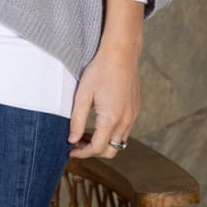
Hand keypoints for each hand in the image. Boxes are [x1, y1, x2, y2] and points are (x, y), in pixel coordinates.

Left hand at [67, 0, 142, 159]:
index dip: (82, 153)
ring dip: (103, 143)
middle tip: (77, 143)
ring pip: (119, 142)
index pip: (97, 148)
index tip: (70, 150)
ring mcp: (133, 116)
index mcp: (111, 118)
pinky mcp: (135, 110)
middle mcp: (125, 121)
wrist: (121, 53)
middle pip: (111, 151)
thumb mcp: (83, 94)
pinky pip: (125, 130)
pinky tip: (99, 123)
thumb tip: (72, 139)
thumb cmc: (100, 70)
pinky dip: (112, 133)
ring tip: (86, 133)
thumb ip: (76, 119)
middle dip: (93, 151)